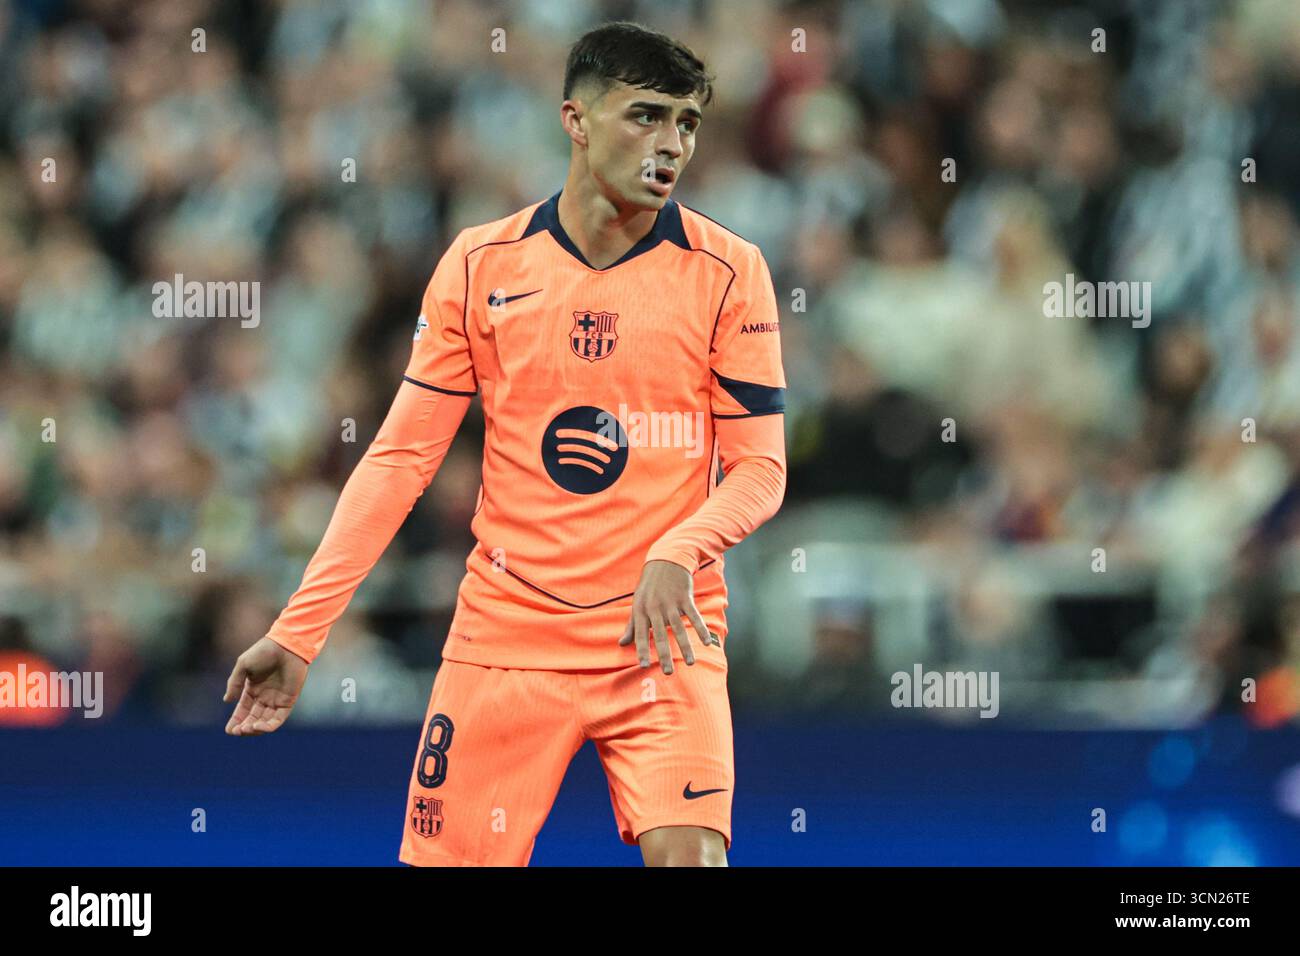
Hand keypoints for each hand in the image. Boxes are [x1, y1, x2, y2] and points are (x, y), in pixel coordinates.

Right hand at [223, 636, 308, 735]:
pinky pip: (279, 718)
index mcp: (253, 689)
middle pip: (253, 718)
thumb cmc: (264, 651)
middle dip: (244, 727)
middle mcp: (264, 697)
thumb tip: (226, 700)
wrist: (285, 645)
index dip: (236, 721)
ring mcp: (277, 699)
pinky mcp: (288, 701)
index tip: (229, 730)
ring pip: (265, 722)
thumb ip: (234, 683)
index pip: (243, 710)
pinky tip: (258, 727)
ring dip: (255, 729)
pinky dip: (269, 726)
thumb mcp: (243, 665)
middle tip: (237, 731)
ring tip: (247, 729)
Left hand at [618, 559, 719, 673]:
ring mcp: (670, 603)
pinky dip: (700, 629)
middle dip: (664, 655)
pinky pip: (694, 616)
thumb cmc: (649, 586)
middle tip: (668, 672)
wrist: (666, 560)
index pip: (640, 634)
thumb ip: (631, 625)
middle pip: (660, 635)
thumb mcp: (637, 603)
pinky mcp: (685, 598)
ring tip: (691, 663)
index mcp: (641, 610)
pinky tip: (706, 642)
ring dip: (685, 647)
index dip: (642, 650)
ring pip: (678, 628)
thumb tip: (622, 644)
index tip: (644, 666)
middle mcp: (655, 608)